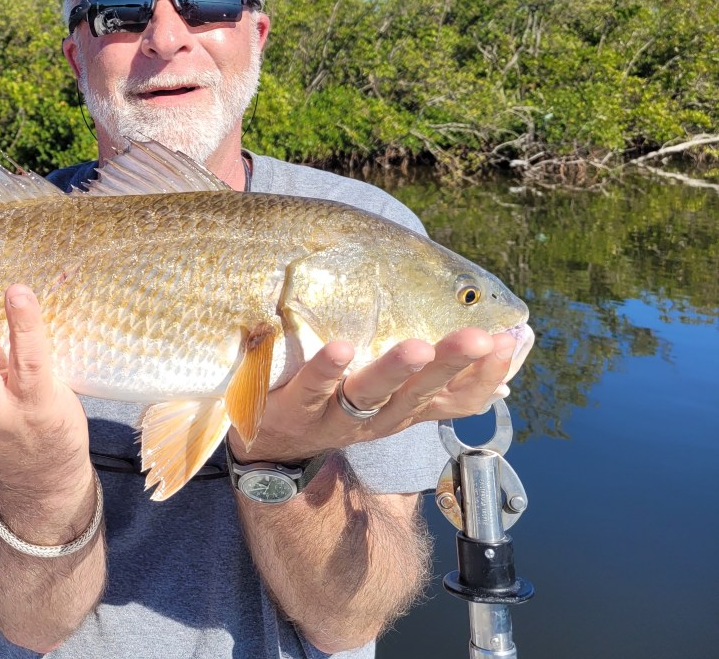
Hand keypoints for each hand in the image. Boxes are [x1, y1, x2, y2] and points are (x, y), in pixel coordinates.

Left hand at [235, 327, 517, 462]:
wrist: (270, 444)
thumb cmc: (339, 404)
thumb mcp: (390, 395)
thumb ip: (432, 380)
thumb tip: (498, 364)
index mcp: (406, 410)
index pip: (458, 398)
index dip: (486, 374)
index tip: (511, 340)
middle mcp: (379, 418)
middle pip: (421, 393)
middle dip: (451, 364)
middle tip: (480, 337)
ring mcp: (337, 417)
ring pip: (372, 395)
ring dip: (395, 371)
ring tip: (417, 346)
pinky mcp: (295, 409)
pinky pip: (313, 388)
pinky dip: (326, 369)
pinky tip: (339, 348)